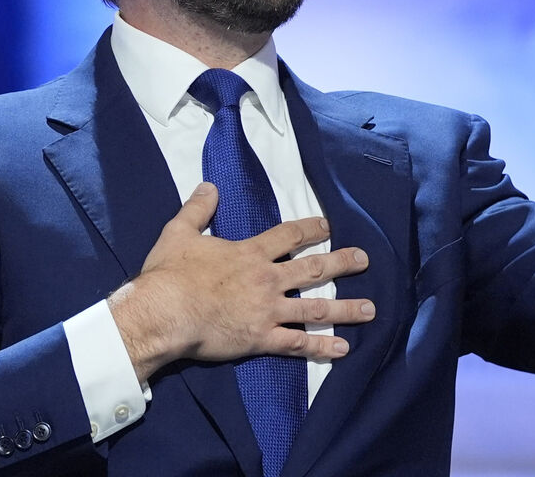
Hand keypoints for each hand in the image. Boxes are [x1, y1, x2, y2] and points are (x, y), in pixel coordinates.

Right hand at [108, 183, 374, 381]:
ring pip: (315, 309)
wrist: (164, 313)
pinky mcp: (261, 339)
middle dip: (342, 263)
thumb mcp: (179, 233)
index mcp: (249, 254)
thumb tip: (209, 186)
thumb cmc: (169, 274)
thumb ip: (197, 209)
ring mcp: (267, 310)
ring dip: (345, 309)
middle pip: (313, 270)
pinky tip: (342, 349)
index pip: (288, 236)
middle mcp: (266, 280)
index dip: (311, 228)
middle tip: (364, 260)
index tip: (329, 225)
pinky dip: (321, 347)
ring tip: (370, 310)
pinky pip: (297, 344)